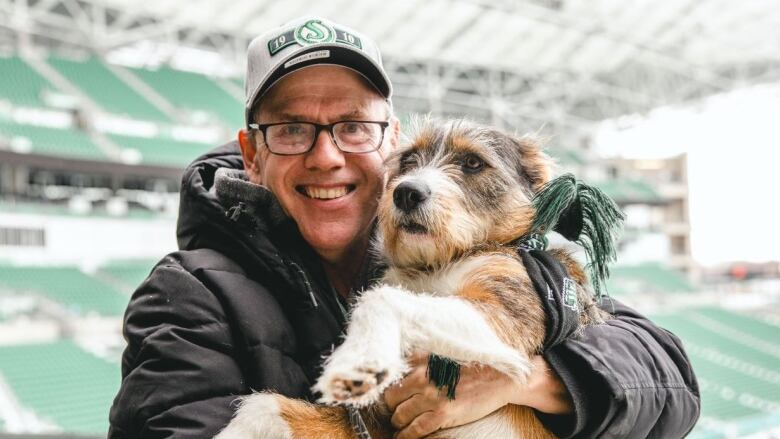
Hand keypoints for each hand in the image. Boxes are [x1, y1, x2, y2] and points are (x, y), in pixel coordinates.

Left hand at [383, 353, 571, 438]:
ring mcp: (432, 396)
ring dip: (397, 422)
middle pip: (391, 397)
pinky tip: (403, 437)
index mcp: (422, 360)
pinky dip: (405, 436)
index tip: (388, 395)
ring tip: (398, 425)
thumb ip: (421, 357)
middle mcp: (423, 376)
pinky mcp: (443, 414)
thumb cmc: (472, 364)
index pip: (392, 375)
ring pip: (400, 414)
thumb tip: (400, 363)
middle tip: (394, 411)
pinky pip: (415, 429)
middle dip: (391, 406)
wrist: (499, 377)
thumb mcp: (443, 352)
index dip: (387, 387)